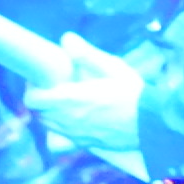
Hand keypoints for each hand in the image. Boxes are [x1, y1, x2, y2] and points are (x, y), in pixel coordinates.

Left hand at [24, 37, 145, 157]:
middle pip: (37, 114)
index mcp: (71, 100)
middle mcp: (68, 120)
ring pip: (48, 126)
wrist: (152, 124)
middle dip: (38, 100)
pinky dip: (60, 126)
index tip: (41, 78)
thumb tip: (66, 39)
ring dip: (48, 113)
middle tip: (50, 87)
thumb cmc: (133, 93)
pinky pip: (62, 136)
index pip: (33, 99)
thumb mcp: (112, 67)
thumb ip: (86, 54)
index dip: (32, 88)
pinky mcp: (85, 144)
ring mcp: (75, 135)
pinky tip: (75, 116)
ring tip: (61, 101)